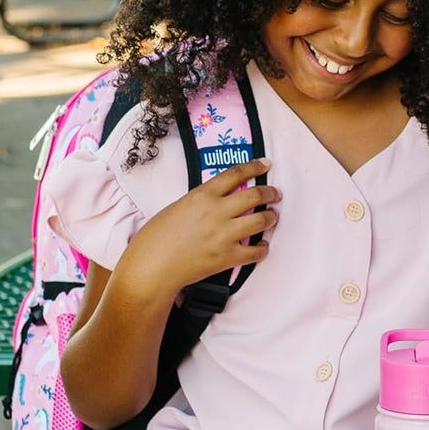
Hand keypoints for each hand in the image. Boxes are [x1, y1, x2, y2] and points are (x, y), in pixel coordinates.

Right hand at [118, 159, 279, 304]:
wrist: (152, 265)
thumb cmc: (157, 237)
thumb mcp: (178, 207)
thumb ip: (202, 201)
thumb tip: (219, 200)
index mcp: (202, 195)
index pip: (235, 174)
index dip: (254, 166)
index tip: (265, 164)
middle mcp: (216, 212)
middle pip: (255, 195)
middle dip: (270, 192)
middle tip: (275, 194)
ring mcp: (223, 235)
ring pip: (261, 220)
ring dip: (270, 218)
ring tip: (271, 217)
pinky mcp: (227, 257)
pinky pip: (256, 252)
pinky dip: (262, 248)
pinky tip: (262, 246)